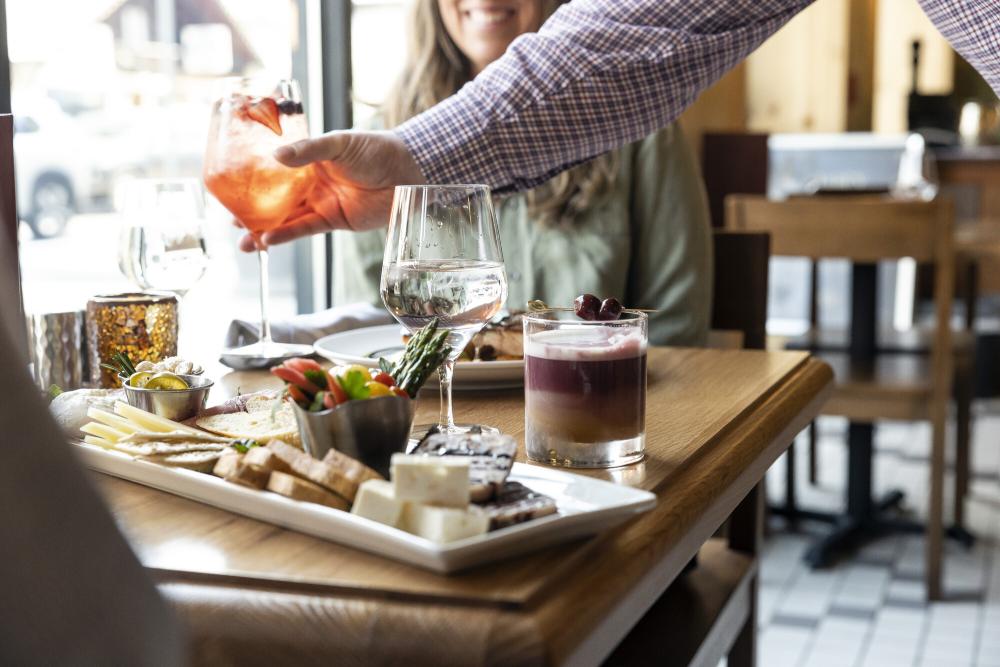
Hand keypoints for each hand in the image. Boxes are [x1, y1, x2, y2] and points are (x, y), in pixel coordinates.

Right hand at [238, 130, 425, 250]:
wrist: (409, 172)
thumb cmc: (377, 149)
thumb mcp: (340, 143)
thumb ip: (309, 151)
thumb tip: (276, 156)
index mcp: (309, 158)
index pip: (273, 169)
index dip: (252, 178)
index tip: (228, 187)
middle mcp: (311, 181)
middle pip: (275, 197)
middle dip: (252, 210)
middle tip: (229, 219)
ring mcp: (321, 201)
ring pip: (286, 218)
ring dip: (264, 230)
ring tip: (242, 242)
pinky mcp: (333, 220)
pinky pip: (305, 229)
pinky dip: (287, 235)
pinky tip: (268, 241)